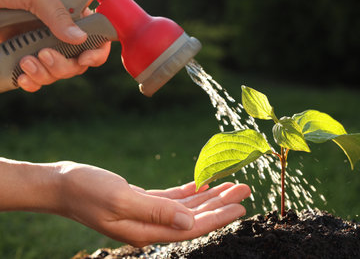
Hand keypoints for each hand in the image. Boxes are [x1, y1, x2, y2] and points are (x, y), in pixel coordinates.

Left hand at [0, 0, 110, 91]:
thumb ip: (57, 13)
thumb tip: (80, 38)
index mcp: (68, 12)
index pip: (96, 34)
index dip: (97, 50)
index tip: (85, 58)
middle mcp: (58, 32)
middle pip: (78, 61)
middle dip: (64, 65)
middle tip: (44, 55)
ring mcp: (41, 46)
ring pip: (58, 73)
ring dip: (45, 74)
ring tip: (25, 61)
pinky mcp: (23, 59)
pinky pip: (37, 80)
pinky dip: (32, 83)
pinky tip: (22, 77)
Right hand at [55, 162, 250, 246]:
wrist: (61, 184)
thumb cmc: (86, 190)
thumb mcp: (121, 199)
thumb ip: (156, 212)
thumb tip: (188, 222)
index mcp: (146, 231)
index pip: (191, 228)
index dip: (218, 217)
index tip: (240, 205)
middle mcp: (149, 226)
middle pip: (194, 217)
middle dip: (220, 204)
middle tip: (244, 188)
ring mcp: (146, 214)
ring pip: (186, 207)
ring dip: (209, 196)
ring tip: (231, 184)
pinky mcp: (142, 201)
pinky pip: (173, 199)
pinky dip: (189, 192)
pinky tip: (203, 184)